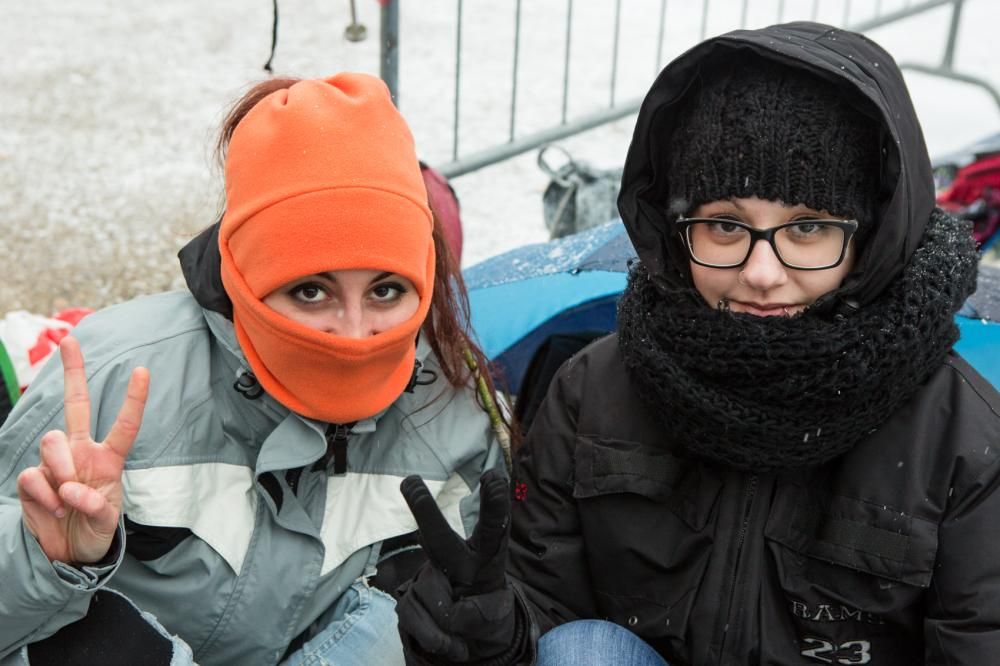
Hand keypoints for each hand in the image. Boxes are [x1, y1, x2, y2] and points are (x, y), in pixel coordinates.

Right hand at [16, 337, 148, 563]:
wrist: (68, 555)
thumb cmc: (94, 531)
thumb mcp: (106, 522)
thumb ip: (95, 506)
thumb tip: (72, 489)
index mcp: (109, 458)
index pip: (124, 425)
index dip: (134, 399)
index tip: (143, 370)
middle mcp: (81, 452)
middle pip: (75, 404)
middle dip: (72, 372)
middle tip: (70, 340)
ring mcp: (54, 463)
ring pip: (51, 441)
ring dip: (60, 469)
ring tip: (66, 498)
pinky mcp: (31, 479)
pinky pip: (33, 474)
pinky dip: (44, 493)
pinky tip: (53, 509)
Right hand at [397, 468, 517, 662]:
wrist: (466, 636)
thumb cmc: (483, 610)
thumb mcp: (494, 612)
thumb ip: (477, 613)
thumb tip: (452, 614)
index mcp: (485, 558)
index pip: (493, 529)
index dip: (494, 505)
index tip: (493, 478)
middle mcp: (456, 560)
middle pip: (439, 538)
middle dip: (426, 511)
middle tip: (410, 482)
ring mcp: (431, 576)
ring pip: (429, 594)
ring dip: (447, 622)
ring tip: (460, 628)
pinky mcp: (410, 599)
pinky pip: (416, 620)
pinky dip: (436, 638)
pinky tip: (450, 642)